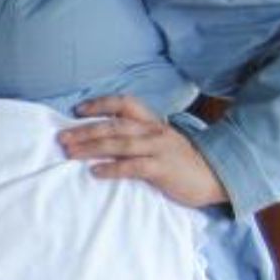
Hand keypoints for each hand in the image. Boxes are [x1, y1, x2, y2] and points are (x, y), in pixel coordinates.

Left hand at [60, 96, 227, 209]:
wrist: (217, 175)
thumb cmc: (181, 162)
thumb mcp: (160, 142)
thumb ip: (137, 138)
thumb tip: (103, 141)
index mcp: (152, 122)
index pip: (124, 104)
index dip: (100, 104)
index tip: (78, 110)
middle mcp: (154, 131)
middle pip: (114, 125)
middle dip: (85, 130)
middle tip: (62, 138)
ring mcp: (159, 149)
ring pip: (120, 144)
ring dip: (92, 148)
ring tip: (70, 153)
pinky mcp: (162, 168)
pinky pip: (133, 167)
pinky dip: (112, 169)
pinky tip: (95, 172)